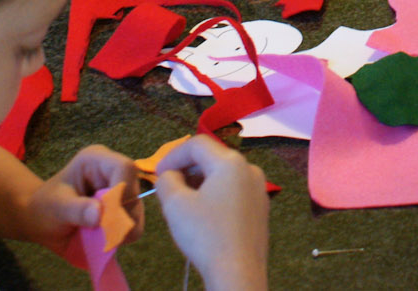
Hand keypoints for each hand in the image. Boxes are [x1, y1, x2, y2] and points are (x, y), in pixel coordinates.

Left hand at [22, 145, 143, 252]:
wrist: (42, 221)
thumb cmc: (45, 207)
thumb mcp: (55, 207)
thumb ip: (76, 209)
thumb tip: (99, 215)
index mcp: (97, 160)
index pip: (124, 168)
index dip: (121, 192)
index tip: (105, 217)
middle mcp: (114, 172)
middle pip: (134, 191)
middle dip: (118, 217)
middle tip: (98, 232)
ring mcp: (122, 192)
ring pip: (137, 211)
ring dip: (120, 229)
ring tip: (96, 236)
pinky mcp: (125, 210)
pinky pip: (135, 225)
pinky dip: (122, 237)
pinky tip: (103, 238)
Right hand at [157, 135, 269, 290]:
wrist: (237, 273)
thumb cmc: (205, 235)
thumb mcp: (175, 204)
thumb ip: (167, 180)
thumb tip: (170, 175)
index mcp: (231, 162)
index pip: (197, 144)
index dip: (172, 155)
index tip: (157, 174)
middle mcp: (250, 169)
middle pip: (212, 158)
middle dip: (186, 169)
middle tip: (168, 188)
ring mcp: (259, 190)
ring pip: (223, 175)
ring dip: (200, 183)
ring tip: (183, 202)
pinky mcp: (260, 209)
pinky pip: (233, 192)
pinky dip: (215, 195)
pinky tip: (203, 215)